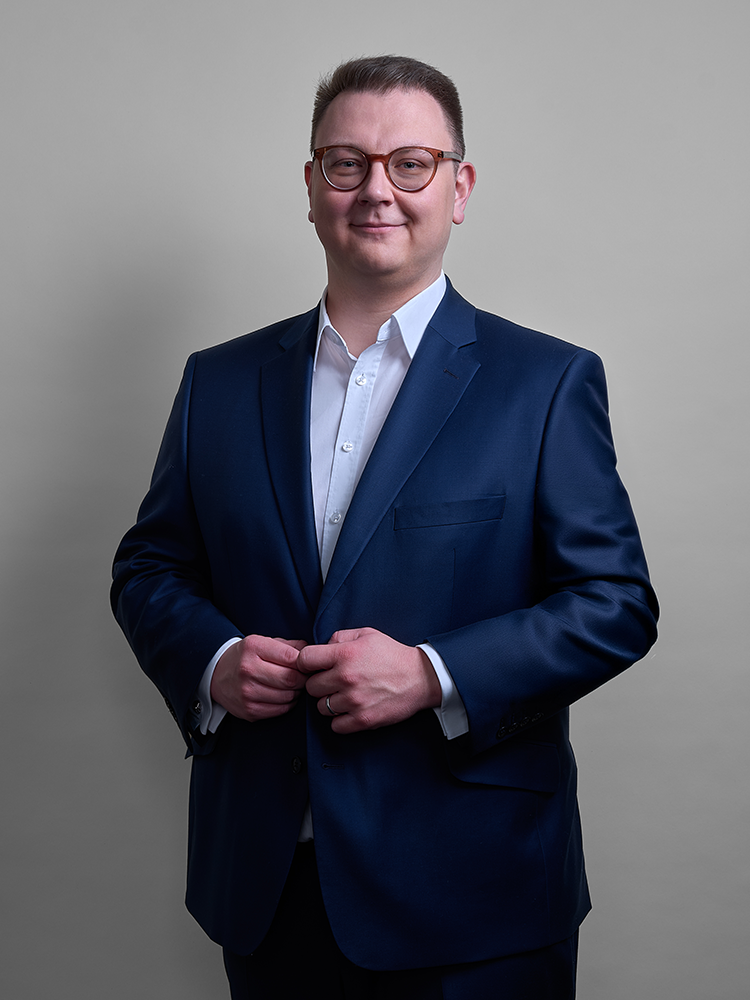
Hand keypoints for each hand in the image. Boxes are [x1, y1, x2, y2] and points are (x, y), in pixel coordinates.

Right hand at [210, 635, 306, 721]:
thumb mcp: (263, 642)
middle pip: (291, 679)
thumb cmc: (245, 657)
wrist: (217, 675)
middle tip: (304, 677)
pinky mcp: (249, 710)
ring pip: (288, 696)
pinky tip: (283, 695)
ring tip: (292, 686)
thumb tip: (311, 652)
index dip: (305, 663)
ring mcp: (247, 692)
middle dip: (303, 679)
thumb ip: (288, 646)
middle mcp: (248, 670)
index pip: (291, 657)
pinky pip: (280, 710)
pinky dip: (287, 704)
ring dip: (296, 692)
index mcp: (254, 648)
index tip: (307, 665)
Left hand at [297, 627, 441, 733]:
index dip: (306, 663)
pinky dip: (340, 720)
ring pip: (321, 708)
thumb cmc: (392, 655)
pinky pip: (335, 725)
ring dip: (329, 702)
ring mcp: (354, 701)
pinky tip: (350, 710)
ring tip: (344, 695)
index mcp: (345, 654)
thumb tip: (320, 646)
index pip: (304, 660)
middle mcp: (346, 677)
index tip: (314, 666)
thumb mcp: (366, 634)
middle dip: (319, 683)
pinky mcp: (363, 720)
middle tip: (333, 681)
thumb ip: (339, 637)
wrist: (421, 678)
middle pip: (310, 686)